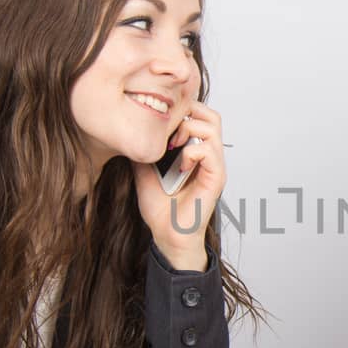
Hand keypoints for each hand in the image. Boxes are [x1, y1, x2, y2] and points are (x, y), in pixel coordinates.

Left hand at [134, 102, 224, 271]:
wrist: (167, 235)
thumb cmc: (161, 210)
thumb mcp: (144, 172)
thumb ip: (145, 151)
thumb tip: (132, 133)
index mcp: (195, 152)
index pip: (199, 116)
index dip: (182, 111)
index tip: (160, 123)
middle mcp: (208, 156)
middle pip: (211, 115)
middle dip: (189, 113)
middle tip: (169, 130)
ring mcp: (214, 166)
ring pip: (213, 126)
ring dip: (189, 130)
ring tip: (173, 145)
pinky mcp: (216, 177)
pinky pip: (208, 151)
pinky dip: (191, 152)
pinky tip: (180, 166)